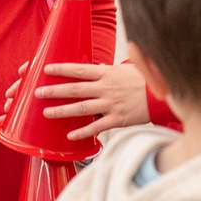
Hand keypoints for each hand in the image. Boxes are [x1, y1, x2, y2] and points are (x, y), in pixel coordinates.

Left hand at [29, 60, 150, 141]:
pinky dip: (82, 132)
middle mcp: (106, 89)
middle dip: (54, 91)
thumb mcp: (126, 70)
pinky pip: (97, 127)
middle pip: (75, 89)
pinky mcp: (118, 119)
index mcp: (107, 74)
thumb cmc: (144, 81)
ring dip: (62, 111)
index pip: (79, 70)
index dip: (62, 69)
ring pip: (82, 108)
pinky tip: (69, 135)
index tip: (46, 69)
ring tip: (46, 113)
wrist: (163, 95)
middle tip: (37, 93)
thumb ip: (109, 70)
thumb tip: (98, 65)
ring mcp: (111, 104)